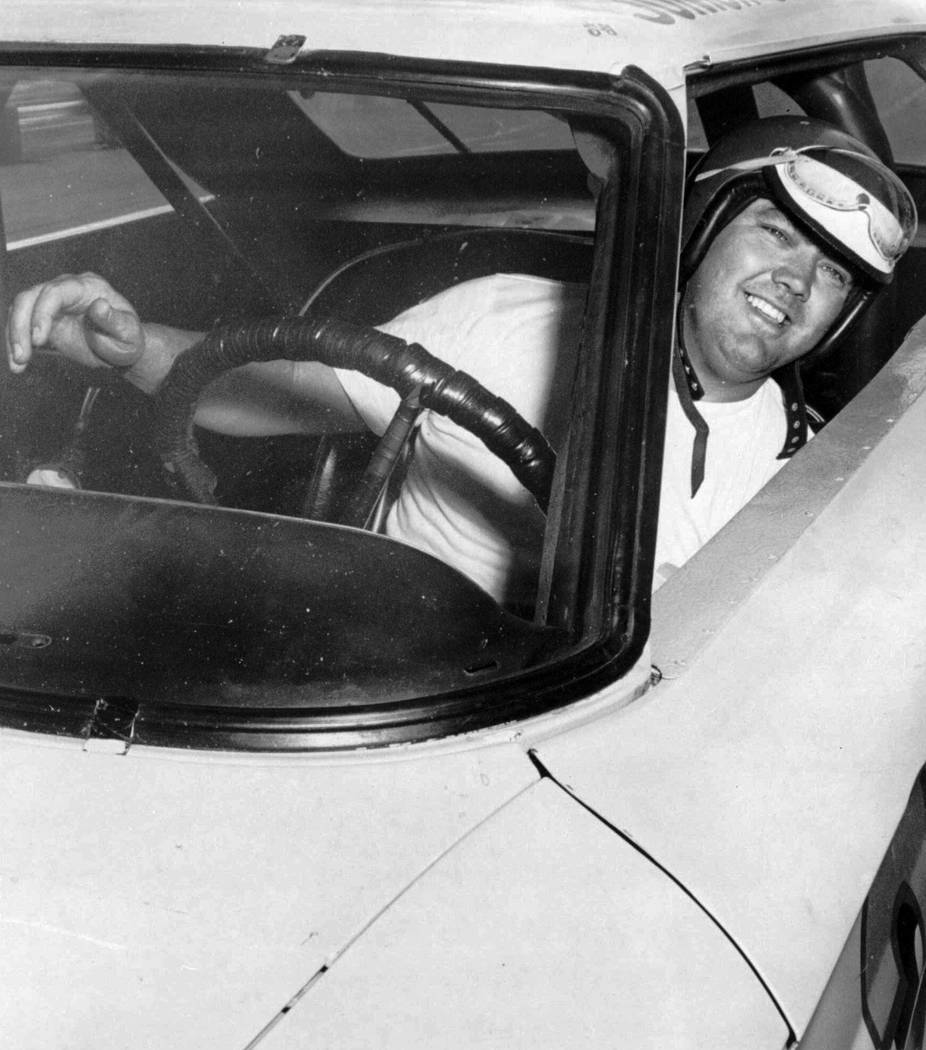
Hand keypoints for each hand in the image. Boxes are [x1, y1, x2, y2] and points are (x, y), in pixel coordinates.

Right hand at [6, 272, 144, 374]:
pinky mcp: (43, 319)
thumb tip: (99, 306)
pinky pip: (22, 325)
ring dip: (14, 335)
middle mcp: (65, 289)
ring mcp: (52, 303)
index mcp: (88, 287)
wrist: (121, 347)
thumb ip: (115, 321)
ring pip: (21, 309)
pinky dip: (16, 343)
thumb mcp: (129, 333)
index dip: (42, 312)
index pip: (56, 291)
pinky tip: (17, 364)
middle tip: (22, 355)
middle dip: (21, 326)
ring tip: (18, 362)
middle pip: (31, 297)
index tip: (39, 339)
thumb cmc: (127, 338)